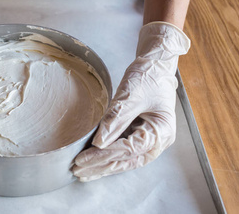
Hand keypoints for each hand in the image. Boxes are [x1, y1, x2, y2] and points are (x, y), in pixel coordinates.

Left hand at [73, 22, 189, 180]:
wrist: (155, 65)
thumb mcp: (131, 96)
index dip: (104, 155)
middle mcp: (157, 141)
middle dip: (101, 166)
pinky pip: (122, 150)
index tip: (83, 159)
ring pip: (124, 160)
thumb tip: (99, 142)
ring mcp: (148, 140)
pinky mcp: (138, 135)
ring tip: (82, 172)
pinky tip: (92, 163)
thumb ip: (116, 119)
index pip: (129, 149)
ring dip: (102, 166)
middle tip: (77, 170)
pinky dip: (106, 157)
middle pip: (126, 160)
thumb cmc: (148, 76)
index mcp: (161, 132)